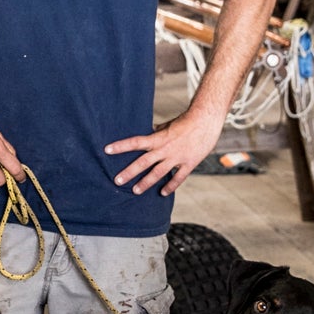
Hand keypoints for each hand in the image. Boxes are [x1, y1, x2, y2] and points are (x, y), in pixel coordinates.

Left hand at [105, 108, 221, 197]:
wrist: (206, 121)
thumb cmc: (187, 120)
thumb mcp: (169, 124)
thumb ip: (158, 131)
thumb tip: (150, 130)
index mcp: (158, 138)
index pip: (135, 142)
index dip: (121, 146)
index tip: (107, 150)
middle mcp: (165, 149)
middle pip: (143, 163)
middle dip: (129, 172)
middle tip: (117, 181)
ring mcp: (176, 158)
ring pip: (158, 173)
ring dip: (146, 183)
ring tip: (135, 191)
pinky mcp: (189, 164)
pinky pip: (178, 178)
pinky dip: (170, 186)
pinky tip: (163, 193)